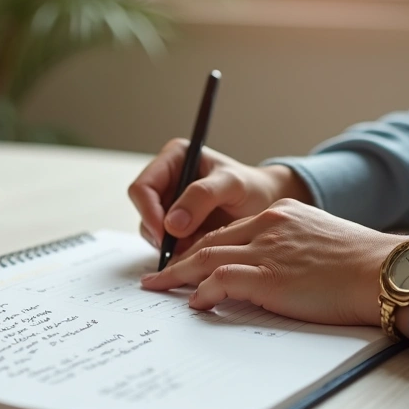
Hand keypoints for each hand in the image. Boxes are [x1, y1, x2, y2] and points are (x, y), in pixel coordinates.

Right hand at [128, 138, 313, 252]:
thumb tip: (171, 224)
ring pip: (151, 229)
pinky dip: (177, 250)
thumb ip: (202, 197)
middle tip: (180, 248)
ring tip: (197, 244)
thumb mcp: (231, 185)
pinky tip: (197, 249)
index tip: (165, 234)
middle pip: (143, 210)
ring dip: (169, 243)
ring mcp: (169, 202)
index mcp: (174, 158)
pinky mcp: (175, 224)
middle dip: (158, 231)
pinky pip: (164, 241)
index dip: (149, 212)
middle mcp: (166, 179)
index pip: (143, 187)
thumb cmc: (251, 187)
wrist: (265, 204)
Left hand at [140, 199, 408, 330]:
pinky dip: (201, 293)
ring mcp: (266, 250)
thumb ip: (296, 252)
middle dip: (180, 260)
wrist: (388, 271)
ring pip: (206, 258)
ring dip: (177, 276)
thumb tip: (281, 275)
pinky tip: (193, 304)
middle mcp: (269, 226)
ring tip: (158, 290)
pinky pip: (219, 281)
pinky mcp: (268, 276)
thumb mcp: (325, 245)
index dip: (203, 247)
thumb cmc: (368, 267)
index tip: (187, 260)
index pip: (230, 231)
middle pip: (210, 241)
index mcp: (282, 216)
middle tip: (157, 277)